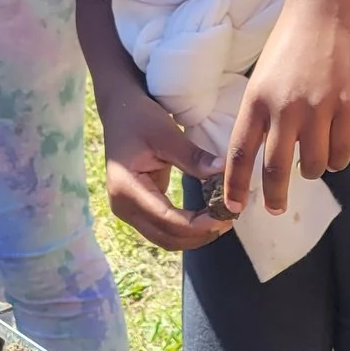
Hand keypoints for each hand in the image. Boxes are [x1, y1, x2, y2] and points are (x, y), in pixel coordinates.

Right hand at [94, 83, 231, 251]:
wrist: (119, 111)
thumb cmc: (140, 118)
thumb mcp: (166, 133)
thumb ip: (192, 157)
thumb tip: (223, 173)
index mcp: (127, 189)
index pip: (168, 220)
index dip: (199, 225)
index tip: (226, 216)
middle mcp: (123, 206)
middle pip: (167, 237)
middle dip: (200, 234)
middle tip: (230, 218)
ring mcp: (128, 210)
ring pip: (165, 239)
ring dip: (195, 235)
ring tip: (222, 218)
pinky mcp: (136, 208)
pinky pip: (163, 228)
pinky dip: (186, 228)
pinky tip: (207, 215)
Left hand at [221, 0, 349, 215]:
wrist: (326, 8)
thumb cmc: (291, 41)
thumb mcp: (263, 77)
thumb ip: (263, 114)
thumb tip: (264, 154)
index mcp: (256, 100)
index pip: (239, 154)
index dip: (235, 186)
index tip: (234, 207)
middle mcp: (284, 109)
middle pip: (276, 170)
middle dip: (275, 197)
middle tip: (276, 207)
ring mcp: (319, 109)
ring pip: (314, 166)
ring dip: (311, 171)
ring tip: (311, 162)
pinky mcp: (349, 106)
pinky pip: (343, 152)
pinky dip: (338, 159)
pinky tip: (335, 150)